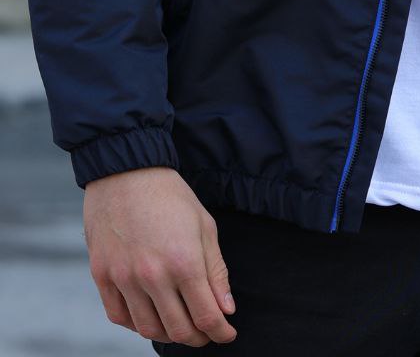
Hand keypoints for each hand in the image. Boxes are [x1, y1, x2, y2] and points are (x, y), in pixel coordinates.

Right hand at [83, 166, 237, 346]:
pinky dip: (137, 324)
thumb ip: (216, 271)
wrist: (126, 171)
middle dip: (198, 337)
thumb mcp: (204, 226)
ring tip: (181, 324)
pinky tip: (151, 315)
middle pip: (179, 330)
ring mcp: (124, 278)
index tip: (227, 334)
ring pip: (149, 329)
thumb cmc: (170, 195)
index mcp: (184, 261)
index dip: (221, 332)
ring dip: (169, 334)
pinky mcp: (102, 275)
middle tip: (207, 332)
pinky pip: (119, 316)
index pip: (207, 316)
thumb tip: (226, 309)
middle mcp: (153, 275)